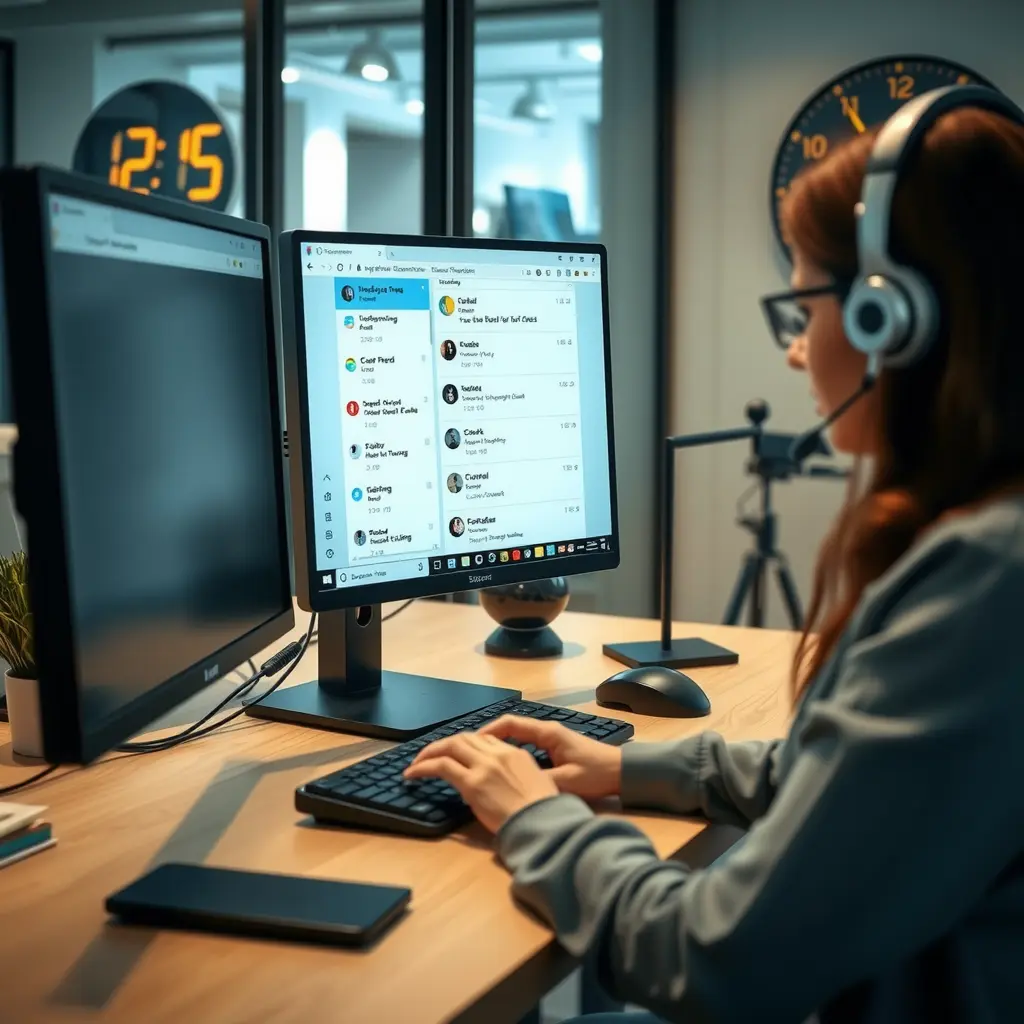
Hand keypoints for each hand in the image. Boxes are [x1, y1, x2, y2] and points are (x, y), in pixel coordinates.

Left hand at [404, 732, 557, 832]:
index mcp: (516, 754)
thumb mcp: (538, 786)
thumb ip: (518, 779)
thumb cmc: (545, 814)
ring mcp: (484, 767)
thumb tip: (503, 787)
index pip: (485, 740)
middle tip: (432, 755)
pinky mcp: (472, 783)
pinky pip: (441, 766)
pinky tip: (413, 774)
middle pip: (464, 739)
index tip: (457, 753)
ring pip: (450, 746)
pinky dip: (423, 767)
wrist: (544, 824)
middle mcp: (498, 755)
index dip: (467, 744)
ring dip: (430, 752)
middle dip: (445, 744)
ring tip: (417, 763)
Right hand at [479, 715, 622, 800]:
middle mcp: (547, 731)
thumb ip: (540, 782)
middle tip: (467, 748)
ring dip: (498, 743)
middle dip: (487, 736)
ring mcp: (551, 738)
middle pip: (510, 727)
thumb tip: (512, 787)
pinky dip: (511, 750)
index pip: (510, 724)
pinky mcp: (555, 747)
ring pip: (517, 736)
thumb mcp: (567, 781)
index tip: (470, 742)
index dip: (488, 731)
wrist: (622, 772)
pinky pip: (525, 744)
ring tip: (480, 757)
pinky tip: (504, 766)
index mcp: (547, 733)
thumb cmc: (596, 774)